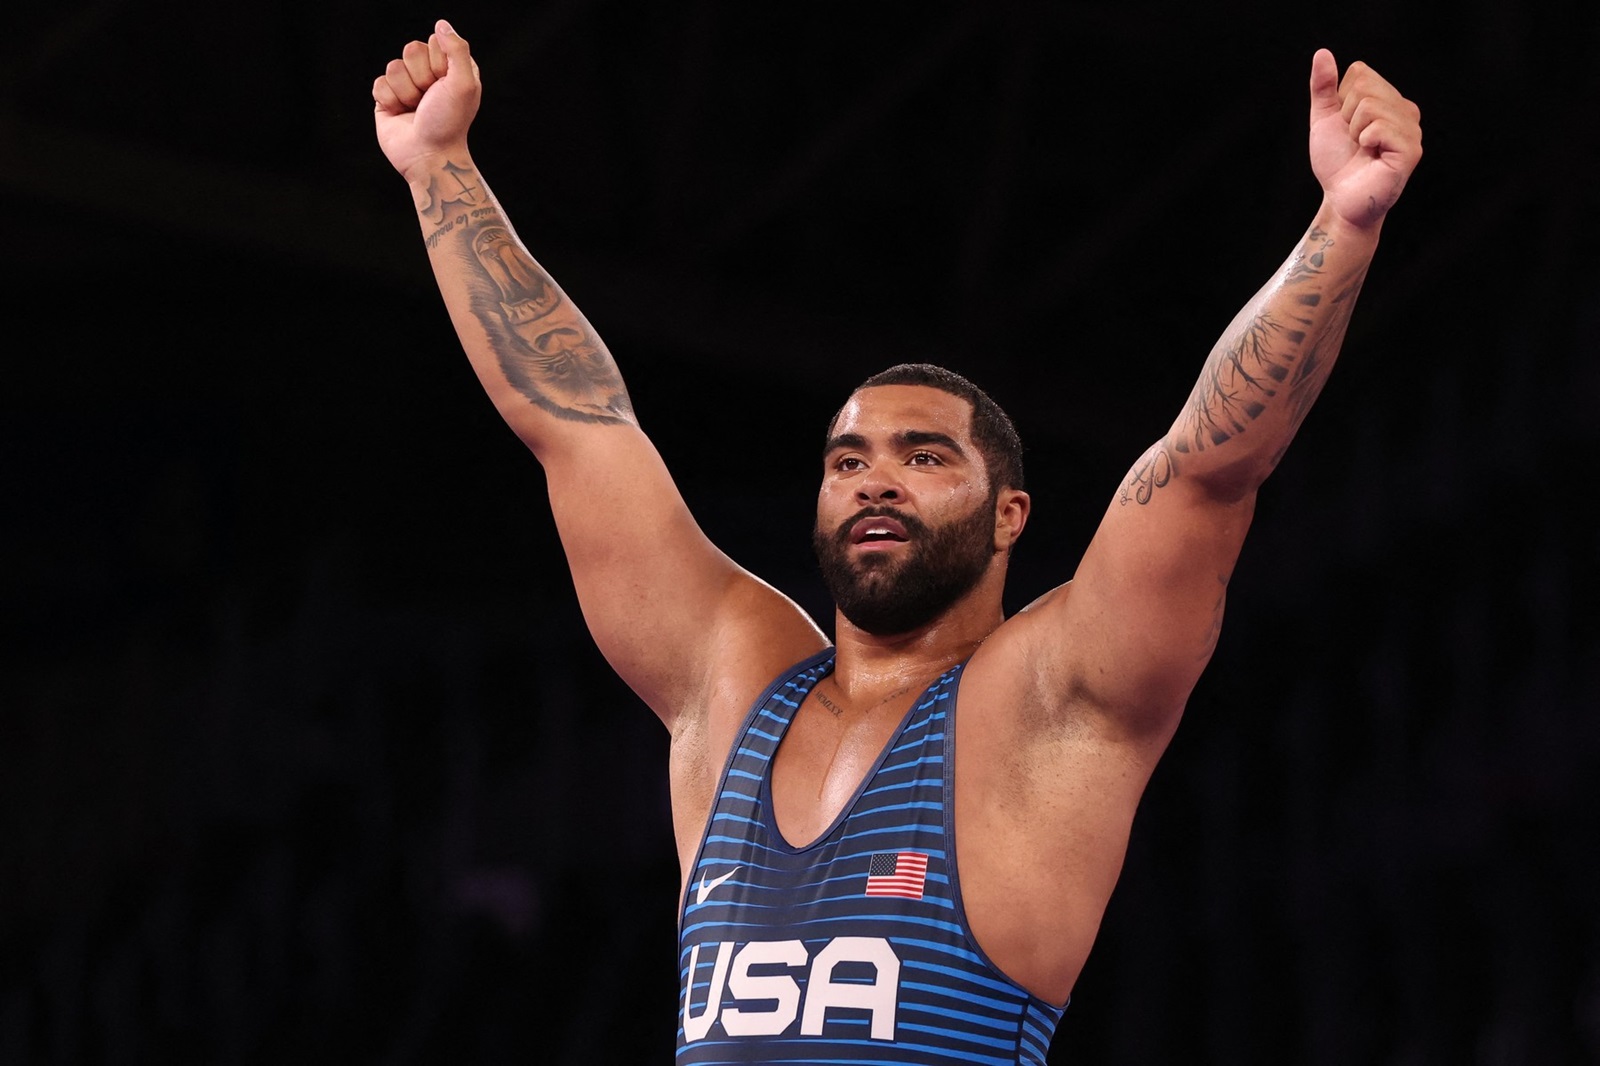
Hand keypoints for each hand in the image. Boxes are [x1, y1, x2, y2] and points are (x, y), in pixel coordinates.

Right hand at [372, 19, 481, 183]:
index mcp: (450, 69)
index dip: (438, 63)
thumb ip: (457, 49)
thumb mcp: (464, 84)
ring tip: (416, 110)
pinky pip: (378, 83)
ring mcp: (407, 87)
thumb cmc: (450, 123)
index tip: (445, 85)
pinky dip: (389, 100)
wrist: (429, 157)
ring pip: (393, 66)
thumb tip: (441, 24)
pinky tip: (400, 115)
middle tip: (429, 100)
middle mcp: (429, 76)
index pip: (434, 41)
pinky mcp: (387, 100)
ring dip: (406, 91)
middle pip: (411, 49)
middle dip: (420, 76)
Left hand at [1307, 49, 1422, 229]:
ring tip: (1363, 150)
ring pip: (1370, 106)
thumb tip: (1322, 53)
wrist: (1341, 198)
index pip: (1360, 72)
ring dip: (1354, 132)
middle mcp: (1406, 110)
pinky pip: (1379, 127)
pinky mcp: (1411, 149)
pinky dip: (1365, 141)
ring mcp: (1412, 129)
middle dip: (1346, 116)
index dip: (1341, 101)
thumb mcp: (1325, 118)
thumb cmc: (1336, 161)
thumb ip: (1323, 87)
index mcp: (1390, 99)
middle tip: (1354, 141)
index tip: (1347, 126)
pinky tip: (1372, 155)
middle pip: (1364, 86)